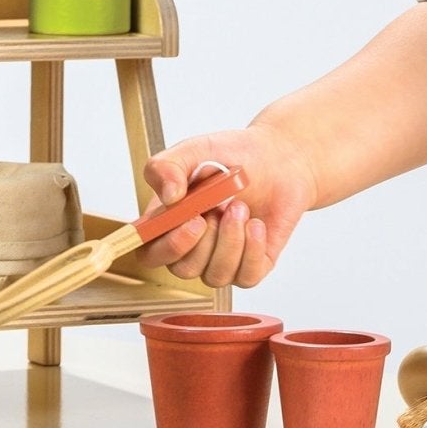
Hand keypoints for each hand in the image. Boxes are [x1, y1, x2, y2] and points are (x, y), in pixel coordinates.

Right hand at [138, 125, 318, 288]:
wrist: (277, 158)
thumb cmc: (231, 155)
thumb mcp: (194, 150)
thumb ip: (168, 166)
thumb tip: (169, 197)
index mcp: (168, 221)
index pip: (148, 252)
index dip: (164, 247)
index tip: (192, 220)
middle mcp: (191, 245)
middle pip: (182, 269)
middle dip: (205, 241)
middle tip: (221, 206)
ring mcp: (220, 259)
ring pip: (215, 277)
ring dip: (232, 240)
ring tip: (241, 207)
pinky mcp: (250, 266)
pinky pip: (246, 277)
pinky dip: (253, 249)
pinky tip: (257, 224)